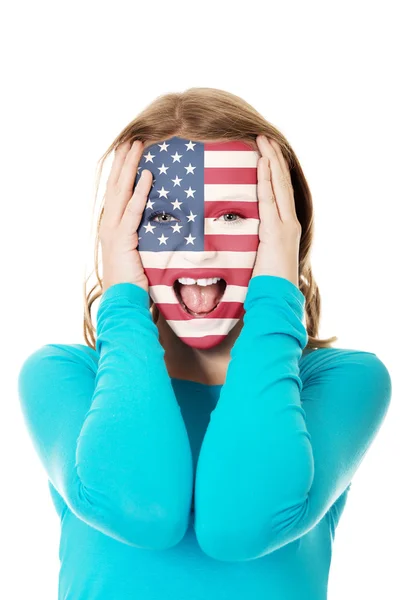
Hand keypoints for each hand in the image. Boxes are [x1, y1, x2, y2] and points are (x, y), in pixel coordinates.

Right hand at [100, 140, 152, 292]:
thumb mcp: (138, 253)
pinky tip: (147, 174)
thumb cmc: (133, 281)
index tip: (127, 152)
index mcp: (111, 227)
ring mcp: (113, 230)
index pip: (116, 193)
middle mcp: (109, 225)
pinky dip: (140, 191)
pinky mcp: (122, 238)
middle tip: (131, 140)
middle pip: (116, 186)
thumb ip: (143, 236)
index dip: (121, 171)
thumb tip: (160, 225)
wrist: (123, 299)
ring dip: (130, 167)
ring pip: (122, 191)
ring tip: (137, 146)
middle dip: (123, 161)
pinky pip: (133, 209)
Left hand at [252, 135, 300, 287]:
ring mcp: (286, 225)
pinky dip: (267, 180)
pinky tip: (263, 163)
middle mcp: (289, 222)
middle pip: (281, 182)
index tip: (266, 152)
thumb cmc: (267, 282)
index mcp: (285, 226)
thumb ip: (256, 242)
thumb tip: (243, 236)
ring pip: (279, 185)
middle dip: (273, 157)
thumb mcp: (260, 256)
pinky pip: (270, 199)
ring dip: (271, 161)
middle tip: (264, 136)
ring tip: (264, 140)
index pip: (280, 192)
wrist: (277, 297)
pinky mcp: (278, 230)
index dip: (274, 170)